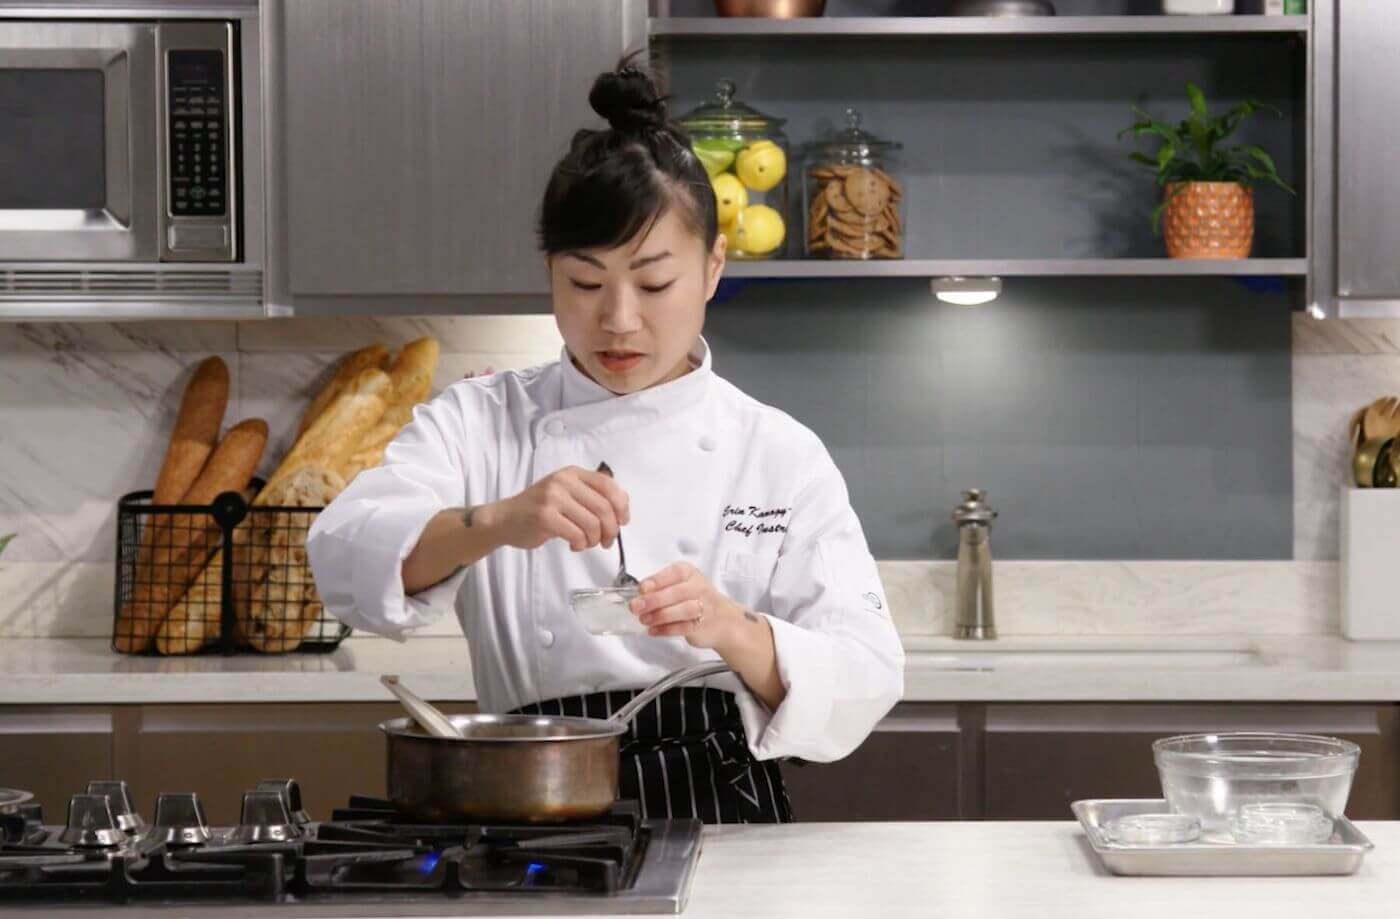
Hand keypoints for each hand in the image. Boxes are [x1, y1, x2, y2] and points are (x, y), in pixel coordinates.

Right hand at [481, 466, 628, 551]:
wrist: (504, 519)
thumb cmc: (539, 509)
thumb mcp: (566, 493)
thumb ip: (591, 495)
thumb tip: (623, 506)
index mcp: (572, 473)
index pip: (608, 485)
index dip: (622, 506)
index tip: (622, 522)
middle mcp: (563, 481)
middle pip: (604, 507)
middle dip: (611, 530)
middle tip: (606, 542)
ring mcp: (553, 498)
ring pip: (592, 524)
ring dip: (595, 540)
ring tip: (586, 543)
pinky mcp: (545, 517)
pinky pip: (577, 535)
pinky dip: (581, 545)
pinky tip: (574, 545)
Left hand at [629, 562, 747, 649]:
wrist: (722, 620)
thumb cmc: (694, 599)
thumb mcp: (679, 585)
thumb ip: (660, 587)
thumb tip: (637, 595)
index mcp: (690, 573)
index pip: (675, 572)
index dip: (658, 580)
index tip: (642, 588)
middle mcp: (699, 587)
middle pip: (678, 592)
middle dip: (654, 600)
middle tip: (636, 607)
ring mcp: (704, 607)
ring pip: (682, 611)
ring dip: (660, 616)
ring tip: (644, 620)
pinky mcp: (702, 625)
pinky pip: (683, 627)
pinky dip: (665, 630)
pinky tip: (653, 630)